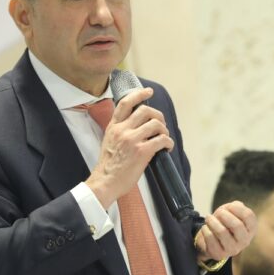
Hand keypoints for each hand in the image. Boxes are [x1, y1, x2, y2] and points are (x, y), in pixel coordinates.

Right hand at [84, 88, 173, 208]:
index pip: (125, 103)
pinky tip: (167, 147)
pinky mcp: (142, 151)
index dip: (138, 94)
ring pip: (156, 124)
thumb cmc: (108, 166)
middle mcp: (122, 130)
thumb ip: (120, 130)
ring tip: (164, 138)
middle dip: (158, 116)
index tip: (148, 92)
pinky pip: (162, 140)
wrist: (105, 182)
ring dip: (164, 130)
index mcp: (113, 126)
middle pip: (146, 111)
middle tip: (161, 125)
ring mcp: (132, 140)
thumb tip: (138, 126)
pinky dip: (168, 142)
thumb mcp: (109, 141)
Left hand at [195, 201, 256, 263]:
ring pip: (222, 232)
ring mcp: (233, 250)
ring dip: (212, 221)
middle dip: (224, 215)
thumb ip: (236, 206)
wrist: (212, 240)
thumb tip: (234, 206)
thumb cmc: (224, 222)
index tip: (229, 207)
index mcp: (251, 229)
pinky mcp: (219, 254)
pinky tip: (205, 228)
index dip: (237, 208)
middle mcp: (244, 241)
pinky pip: (210, 238)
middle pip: (237, 225)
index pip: (248, 216)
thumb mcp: (232, 212)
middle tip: (218, 213)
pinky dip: (205, 229)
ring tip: (208, 218)